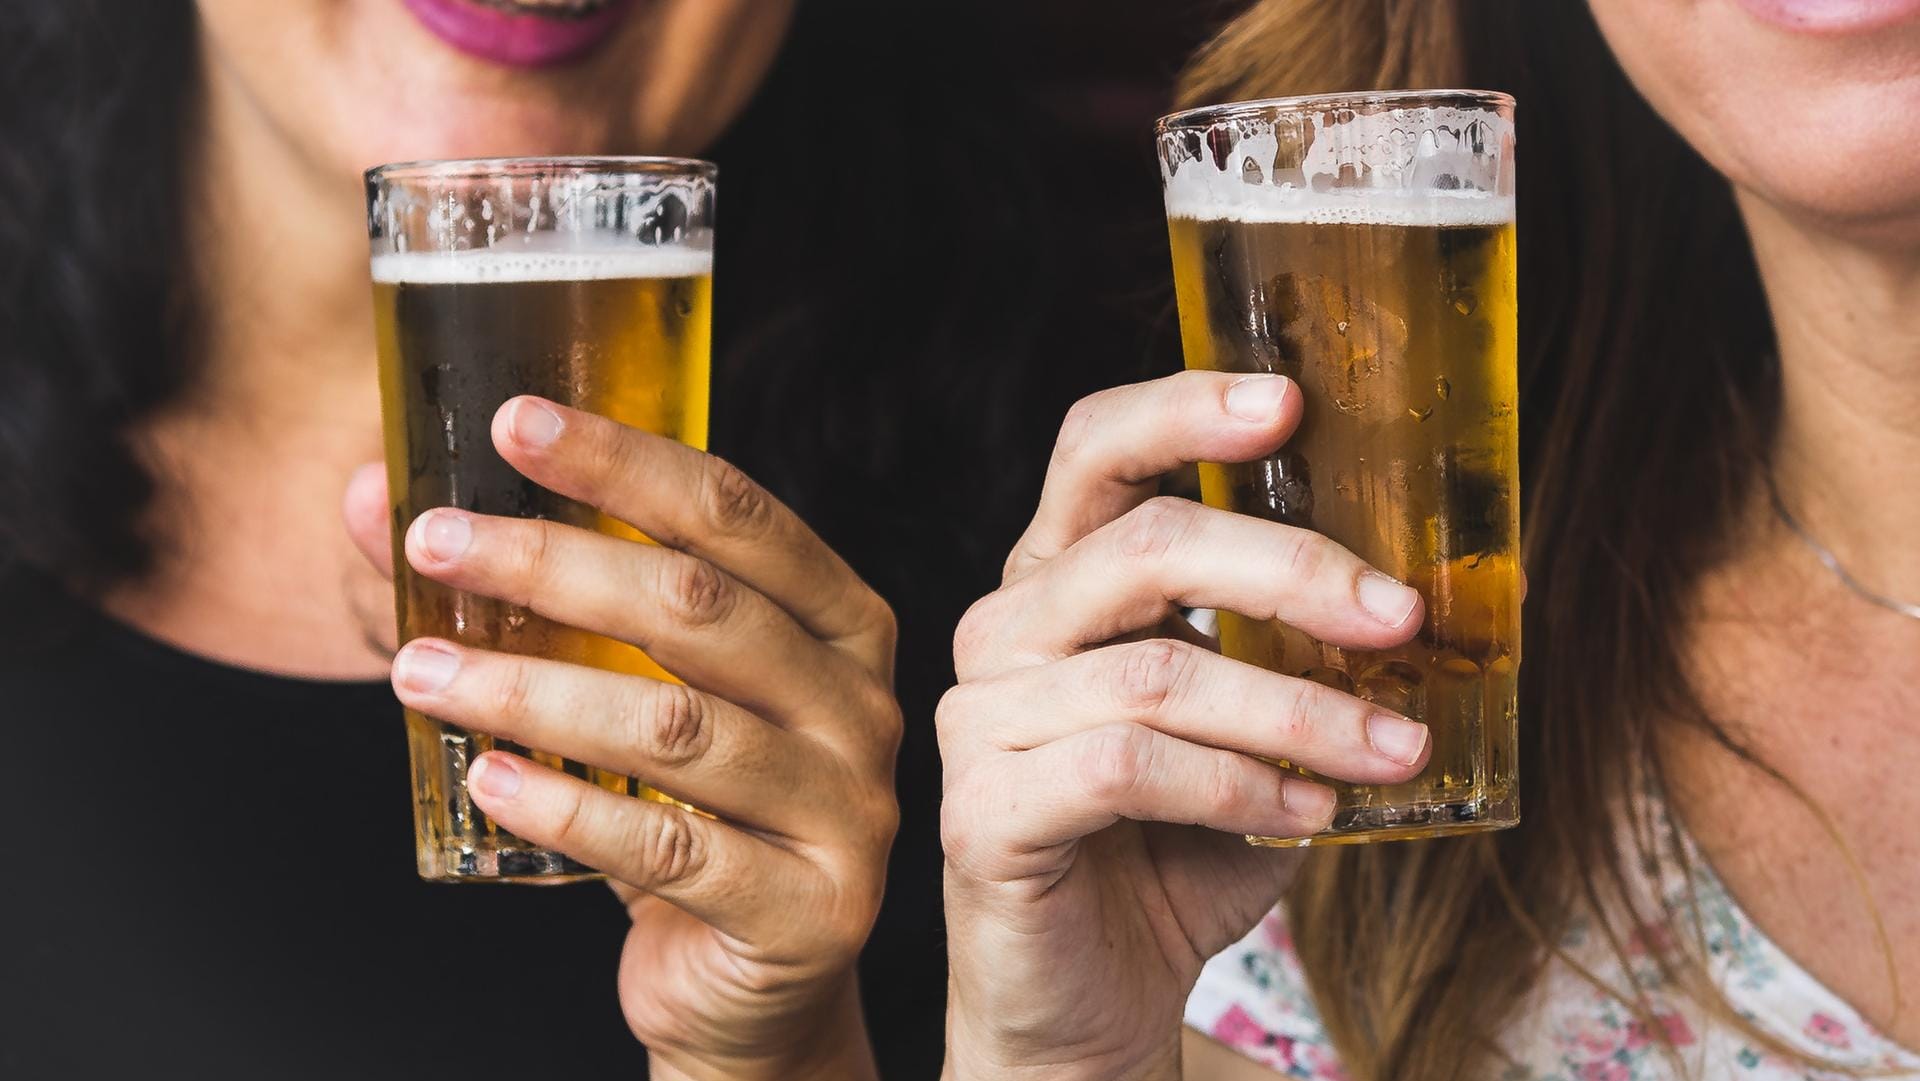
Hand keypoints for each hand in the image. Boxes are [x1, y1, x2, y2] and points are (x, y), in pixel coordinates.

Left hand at [344, 397, 898, 1080]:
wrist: (754, 978)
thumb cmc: (692, 808)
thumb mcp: (634, 688)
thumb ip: (532, 596)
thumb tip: (371, 500)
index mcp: (839, 621)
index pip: (736, 514)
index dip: (623, 462)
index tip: (512, 424)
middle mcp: (859, 703)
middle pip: (700, 607)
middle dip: (552, 562)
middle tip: (432, 543)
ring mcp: (845, 809)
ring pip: (676, 726)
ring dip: (532, 689)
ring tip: (419, 672)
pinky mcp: (806, 908)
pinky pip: (671, 851)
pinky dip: (568, 808)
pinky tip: (484, 779)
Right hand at [937, 371, 1430, 1079]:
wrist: (1095, 1002)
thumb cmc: (1176, 851)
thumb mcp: (1252, 729)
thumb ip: (1297, 655)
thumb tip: (1432, 599)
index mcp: (1061, 580)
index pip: (1095, 451)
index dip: (1182, 409)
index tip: (1290, 401)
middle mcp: (1006, 629)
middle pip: (1140, 546)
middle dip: (1289, 570)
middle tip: (1400, 616)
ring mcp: (982, 719)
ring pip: (1157, 671)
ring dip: (1299, 710)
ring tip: (1392, 749)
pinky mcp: (985, 812)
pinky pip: (1129, 767)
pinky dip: (1240, 788)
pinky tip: (1309, 816)